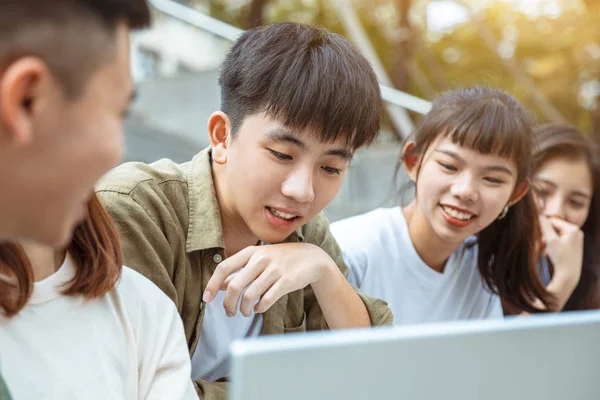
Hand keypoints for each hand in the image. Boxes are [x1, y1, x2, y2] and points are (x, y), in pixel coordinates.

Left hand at [202, 243, 332, 316]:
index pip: (224, 267)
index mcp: (251, 252)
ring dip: (243, 309)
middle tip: (229, 312)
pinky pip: (267, 299)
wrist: (311, 257)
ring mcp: (274, 270)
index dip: (212, 284)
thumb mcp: (259, 259)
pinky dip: (259, 308)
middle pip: (235, 286)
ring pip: (249, 295)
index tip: (207, 298)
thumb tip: (221, 285)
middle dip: (228, 304)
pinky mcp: (286, 281)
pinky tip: (258, 309)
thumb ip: (240, 271)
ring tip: (245, 312)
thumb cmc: (281, 259)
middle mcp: (261, 259)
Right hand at [540, 216, 583, 290]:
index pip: (553, 221)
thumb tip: (540, 215)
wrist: (569, 274)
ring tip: (545, 251)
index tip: (540, 238)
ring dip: (548, 241)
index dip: (544, 228)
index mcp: (573, 229)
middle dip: (546, 236)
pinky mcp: (574, 245)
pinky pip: (561, 240)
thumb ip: (545, 226)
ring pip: (556, 234)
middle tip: (541, 245)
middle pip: (555, 228)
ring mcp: (577, 239)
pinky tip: (549, 253)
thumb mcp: (550, 240)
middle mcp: (577, 232)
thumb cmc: (560, 257)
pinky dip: (554, 245)